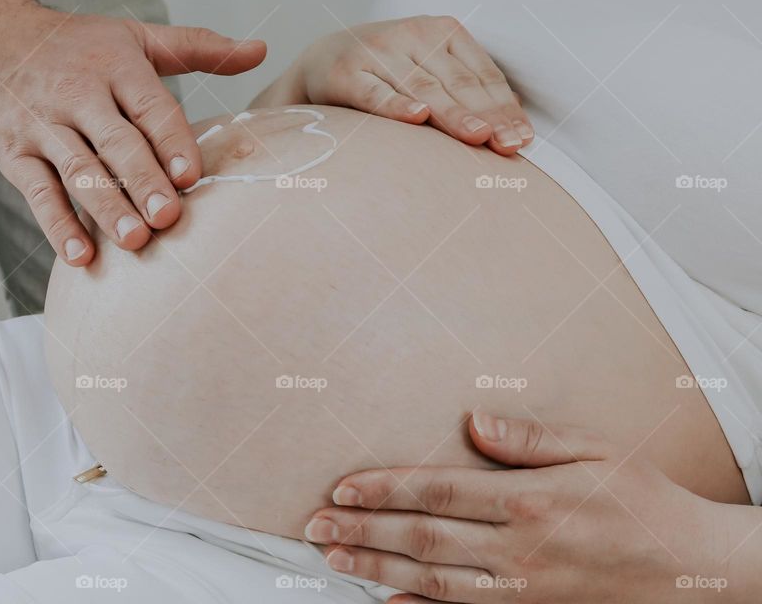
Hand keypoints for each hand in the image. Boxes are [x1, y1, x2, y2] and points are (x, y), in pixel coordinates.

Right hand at [0, 0, 266, 264]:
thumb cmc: (78, 46)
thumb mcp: (137, 36)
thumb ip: (199, 48)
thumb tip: (261, 52)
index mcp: (116, 66)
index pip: (149, 106)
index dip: (171, 142)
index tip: (192, 177)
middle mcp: (78, 94)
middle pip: (115, 143)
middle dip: (142, 182)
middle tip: (167, 218)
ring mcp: (42, 125)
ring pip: (78, 170)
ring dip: (106, 208)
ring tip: (134, 241)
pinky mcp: (13, 153)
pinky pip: (37, 193)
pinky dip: (57, 226)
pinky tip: (82, 256)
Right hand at [252, 16, 531, 155]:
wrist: (319, 61)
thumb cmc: (387, 73)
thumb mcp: (429, 69)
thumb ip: (465, 88)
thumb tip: (515, 123)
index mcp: (442, 32)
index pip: (483, 74)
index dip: (505, 108)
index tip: (522, 139)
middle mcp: (413, 35)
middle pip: (458, 83)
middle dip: (487, 116)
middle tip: (508, 145)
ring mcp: (378, 51)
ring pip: (423, 88)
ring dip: (452, 114)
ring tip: (477, 137)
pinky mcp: (345, 71)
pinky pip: (375, 92)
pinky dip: (395, 105)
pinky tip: (416, 118)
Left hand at [306, 413, 758, 602]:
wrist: (693, 572)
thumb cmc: (645, 502)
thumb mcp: (597, 451)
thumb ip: (530, 438)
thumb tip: (473, 421)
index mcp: (530, 501)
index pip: (438, 491)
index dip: (385, 489)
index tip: (343, 485)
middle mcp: (518, 550)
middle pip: (422, 539)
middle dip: (362, 529)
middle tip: (315, 523)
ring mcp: (522, 590)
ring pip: (432, 581)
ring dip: (376, 569)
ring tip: (334, 557)